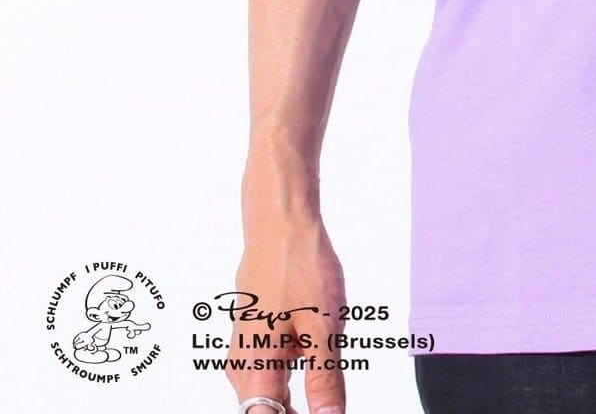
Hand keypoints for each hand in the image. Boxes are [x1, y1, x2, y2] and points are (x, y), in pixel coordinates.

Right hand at [226, 208, 347, 413]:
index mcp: (255, 371)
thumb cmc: (298, 265)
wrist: (281, 222)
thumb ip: (325, 378)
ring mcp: (246, 349)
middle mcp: (243, 367)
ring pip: (271, 390)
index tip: (323, 412)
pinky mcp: (255, 334)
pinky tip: (316, 346)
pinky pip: (272, 366)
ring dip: (298, 391)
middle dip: (298, 410)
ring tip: (326, 367)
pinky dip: (295, 367)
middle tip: (330, 399)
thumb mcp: (324, 326)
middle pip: (267, 411)